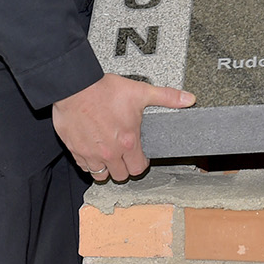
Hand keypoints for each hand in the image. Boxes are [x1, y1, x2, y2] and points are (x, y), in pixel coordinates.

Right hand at [53, 73, 194, 181]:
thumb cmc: (104, 90)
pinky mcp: (76, 151)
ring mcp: (91, 154)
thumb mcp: (141, 91)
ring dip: (107, 168)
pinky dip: (90, 162)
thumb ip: (167, 97)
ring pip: (102, 175)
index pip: (139, 168)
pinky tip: (94, 150)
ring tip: (110, 155)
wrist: (75, 88)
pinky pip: (84, 167)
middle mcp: (110, 152)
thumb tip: (188, 99)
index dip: (141, 163)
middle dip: (125, 167)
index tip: (140, 156)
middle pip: (121, 176)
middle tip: (125, 155)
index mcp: (128, 142)